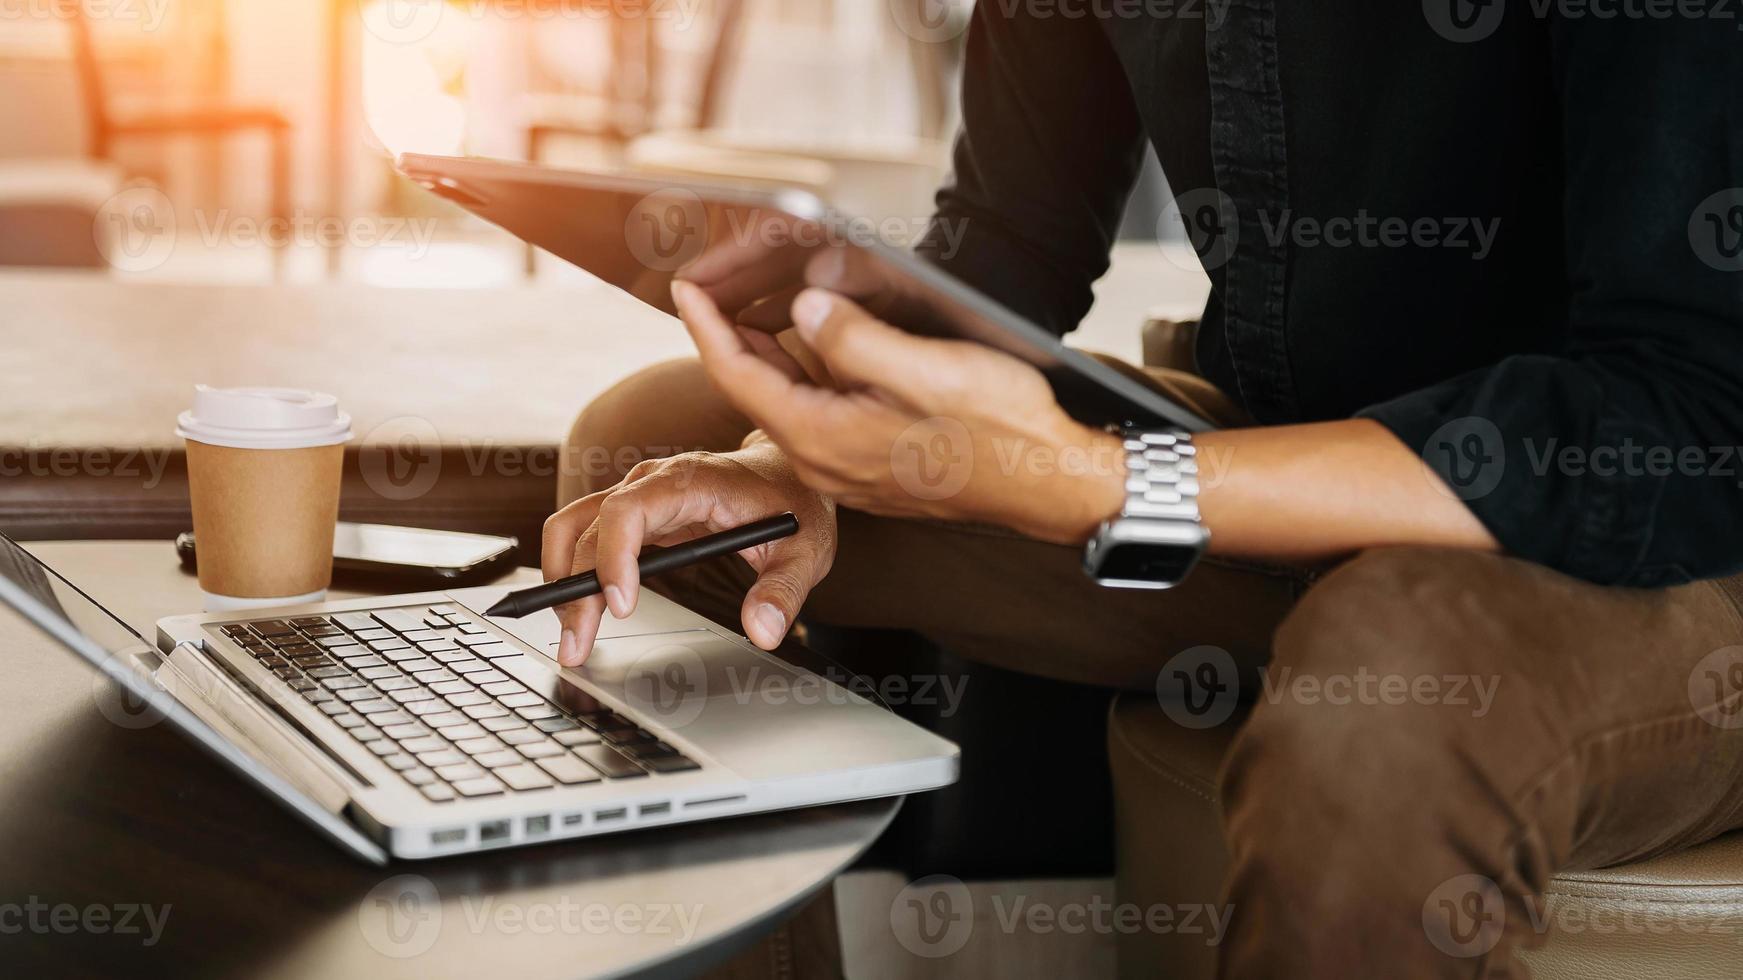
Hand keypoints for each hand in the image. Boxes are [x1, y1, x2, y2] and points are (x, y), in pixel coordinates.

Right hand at [540, 442, 836, 665]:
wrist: (788, 475)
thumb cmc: (794, 504)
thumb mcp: (805, 550)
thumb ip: (783, 590)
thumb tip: (762, 631)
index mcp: (691, 481)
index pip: (629, 510)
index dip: (615, 556)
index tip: (622, 606)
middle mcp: (653, 481)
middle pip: (589, 526)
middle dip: (576, 588)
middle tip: (577, 644)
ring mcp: (638, 494)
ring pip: (574, 527)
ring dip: (563, 580)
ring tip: (572, 635)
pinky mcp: (635, 513)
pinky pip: (587, 535)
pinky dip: (575, 572)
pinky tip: (582, 611)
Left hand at [669, 279, 1128, 544]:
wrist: (1051, 485)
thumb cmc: (1001, 431)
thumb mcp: (926, 370)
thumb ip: (855, 339)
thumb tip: (806, 307)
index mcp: (825, 437)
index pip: (739, 374)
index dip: (706, 325)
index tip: (685, 287)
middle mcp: (827, 460)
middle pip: (757, 389)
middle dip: (730, 335)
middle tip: (712, 288)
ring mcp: (850, 467)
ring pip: (790, 402)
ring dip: (770, 354)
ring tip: (753, 307)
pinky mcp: (874, 465)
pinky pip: (821, 414)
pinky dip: (807, 375)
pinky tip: (817, 346)